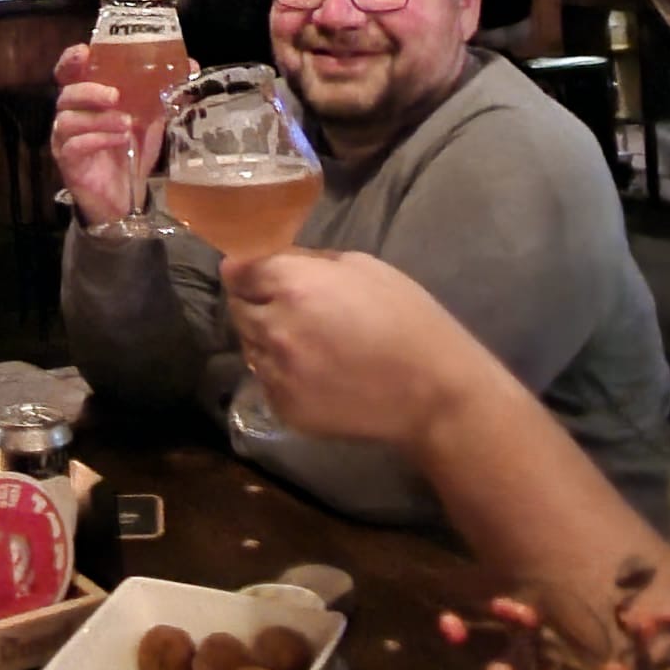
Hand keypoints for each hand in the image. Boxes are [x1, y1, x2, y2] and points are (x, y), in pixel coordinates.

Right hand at [49, 43, 152, 227]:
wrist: (126, 196)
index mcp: (87, 98)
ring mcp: (65, 139)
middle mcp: (71, 114)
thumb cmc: (131, 151)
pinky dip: (98, 140)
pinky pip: (74, 145)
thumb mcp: (150, 119)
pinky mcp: (68, 162)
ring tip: (126, 124)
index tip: (84, 53)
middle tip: (115, 95)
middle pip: (67, 94)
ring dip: (99, 119)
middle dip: (90, 91)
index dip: (70, 60)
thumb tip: (190, 64)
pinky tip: (120, 140)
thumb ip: (162, 93)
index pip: (68, 73)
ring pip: (68, 120)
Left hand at [222, 249, 505, 454]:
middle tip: (286, 307)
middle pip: (237, 308)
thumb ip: (309, 262)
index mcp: (292, 286)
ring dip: (265, 338)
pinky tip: (313, 371)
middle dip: (254, 302)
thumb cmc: (406, 318)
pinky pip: (265, 381)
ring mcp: (276, 373)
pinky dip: (279, 373)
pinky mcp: (284, 408)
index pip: (237, 272)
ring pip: (248, 346)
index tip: (255, 273)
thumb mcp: (362, 267)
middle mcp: (273, 328)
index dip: (245, 271)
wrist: (433, 392)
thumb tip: (274, 261)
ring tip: (305, 341)